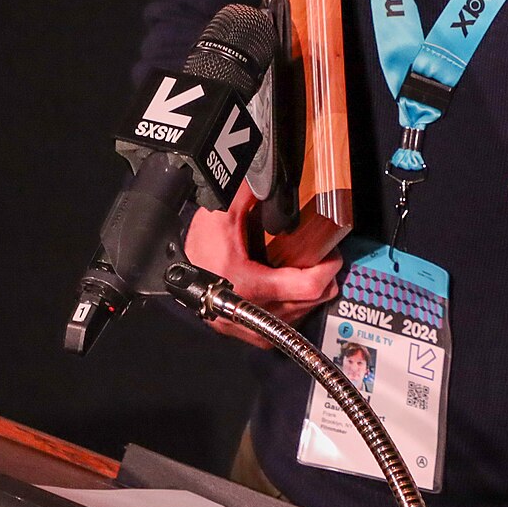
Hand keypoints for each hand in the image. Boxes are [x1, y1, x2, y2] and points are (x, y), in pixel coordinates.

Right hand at [184, 182, 342, 347]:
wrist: (176, 279)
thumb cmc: (194, 252)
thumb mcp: (219, 216)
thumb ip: (246, 195)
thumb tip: (265, 172)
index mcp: (252, 286)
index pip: (308, 286)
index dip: (328, 268)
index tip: (331, 253)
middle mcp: (256, 314)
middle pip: (312, 302)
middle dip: (323, 279)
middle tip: (321, 257)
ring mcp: (254, 329)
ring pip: (301, 315)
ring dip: (309, 293)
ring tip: (305, 269)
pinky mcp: (251, 334)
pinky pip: (287, 324)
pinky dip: (295, 306)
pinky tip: (288, 287)